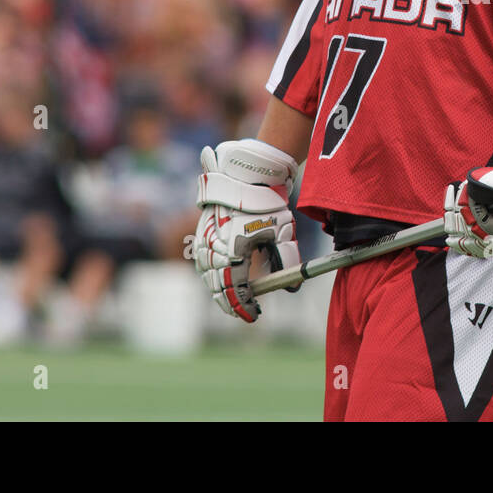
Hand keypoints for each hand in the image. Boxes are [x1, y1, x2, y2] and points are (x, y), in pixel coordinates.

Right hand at [194, 139, 300, 321]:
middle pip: (218, 287)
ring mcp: (204, 240)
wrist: (246, 177)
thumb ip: (286, 262)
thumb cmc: (267, 206)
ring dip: (217, 289)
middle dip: (230, 303)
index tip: (254, 316)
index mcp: (234, 253)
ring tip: (231, 298)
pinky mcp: (200, 232)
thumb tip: (291, 286)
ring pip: (206, 274)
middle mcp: (215, 250)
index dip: (244, 307)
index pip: (236, 291)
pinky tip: (217, 277)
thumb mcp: (282, 234)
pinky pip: (201, 259)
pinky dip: (208, 272)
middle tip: (243, 311)